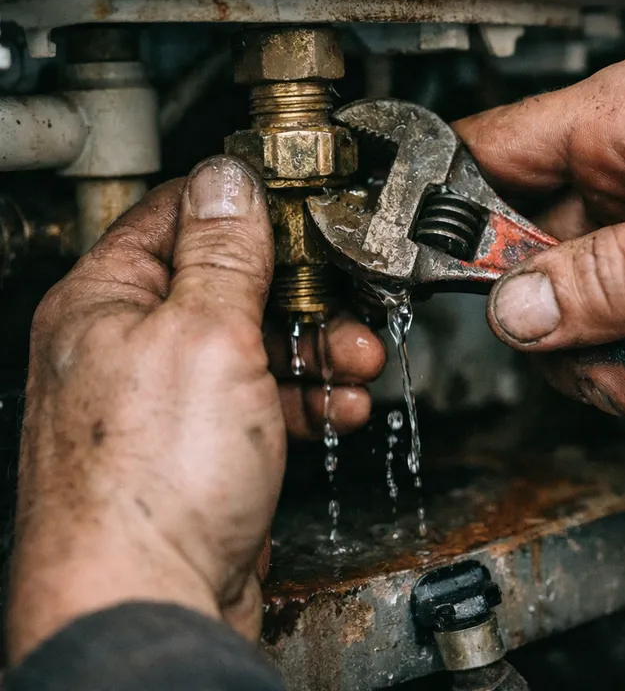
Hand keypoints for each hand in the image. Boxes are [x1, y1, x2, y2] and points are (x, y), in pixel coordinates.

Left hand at [8, 156, 383, 662]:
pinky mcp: (203, 443)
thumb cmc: (151, 482)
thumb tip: (230, 180)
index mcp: (108, 300)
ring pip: (258, 344)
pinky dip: (308, 398)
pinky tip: (340, 406)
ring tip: (357, 358)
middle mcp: (132, 345)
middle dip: (302, 291)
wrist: (153, 603)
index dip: (246, 203)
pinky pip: (264, 399)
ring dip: (318, 348)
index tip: (302, 205)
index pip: (181, 215)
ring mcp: (169, 397)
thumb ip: (224, 253)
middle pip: (231, 283)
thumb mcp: (205, 336)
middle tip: (346, 296)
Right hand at [455, 56, 624, 451]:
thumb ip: (615, 281)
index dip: (446, 210)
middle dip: (557, 333)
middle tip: (601, 371)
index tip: (432, 275)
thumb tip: (515, 311)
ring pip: (578, 315)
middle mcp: (624, 175)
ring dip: (614, 374)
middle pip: (527, 259)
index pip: (486, 151)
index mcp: (620, 124)